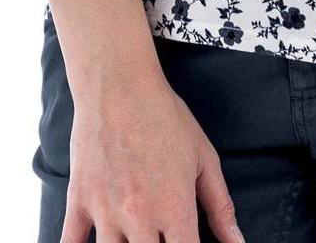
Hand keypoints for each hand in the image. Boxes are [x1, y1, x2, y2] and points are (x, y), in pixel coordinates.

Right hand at [62, 65, 242, 242]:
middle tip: (161, 237)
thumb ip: (220, 205)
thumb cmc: (166, 117)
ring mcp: (105, 212)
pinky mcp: (78, 202)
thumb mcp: (203, 157)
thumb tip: (237, 242)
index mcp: (175, 208)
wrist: (121, 87)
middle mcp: (140, 218)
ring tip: (136, 239)